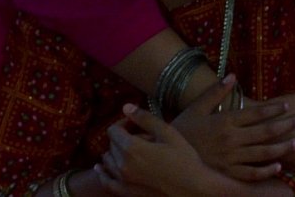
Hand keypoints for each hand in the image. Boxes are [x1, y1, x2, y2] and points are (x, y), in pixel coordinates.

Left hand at [98, 104, 235, 196]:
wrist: (194, 190)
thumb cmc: (184, 160)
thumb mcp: (168, 133)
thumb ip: (145, 118)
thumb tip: (126, 107)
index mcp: (132, 148)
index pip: (113, 130)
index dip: (122, 123)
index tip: (133, 123)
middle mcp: (123, 165)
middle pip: (111, 145)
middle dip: (121, 137)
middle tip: (138, 136)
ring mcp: (124, 181)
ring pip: (107, 162)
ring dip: (113, 152)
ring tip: (126, 150)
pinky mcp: (127, 193)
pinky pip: (107, 182)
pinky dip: (103, 173)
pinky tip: (100, 168)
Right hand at [171, 74, 294, 180]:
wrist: (165, 155)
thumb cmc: (183, 129)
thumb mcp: (197, 107)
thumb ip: (216, 91)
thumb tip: (232, 75)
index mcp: (224, 121)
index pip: (254, 113)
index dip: (273, 108)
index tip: (287, 104)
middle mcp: (230, 139)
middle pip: (264, 131)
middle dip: (285, 125)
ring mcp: (230, 158)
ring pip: (262, 153)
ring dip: (281, 147)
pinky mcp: (227, 174)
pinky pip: (251, 173)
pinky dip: (266, 171)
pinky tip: (279, 167)